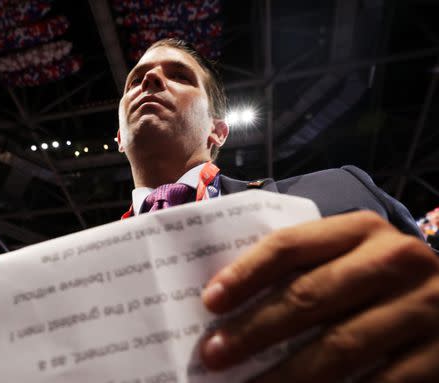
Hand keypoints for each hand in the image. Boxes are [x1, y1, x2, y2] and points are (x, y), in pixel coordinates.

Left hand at [200, 211, 438, 381]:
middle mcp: (395, 260)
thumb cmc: (376, 281)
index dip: (246, 273)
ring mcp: (423, 307)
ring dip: (286, 374)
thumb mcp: (345, 259)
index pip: (290, 245)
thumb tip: (227, 304)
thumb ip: (302, 269)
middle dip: (255, 329)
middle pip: (309, 295)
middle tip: (214, 353)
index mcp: (360, 229)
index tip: (210, 302)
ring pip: (339, 346)